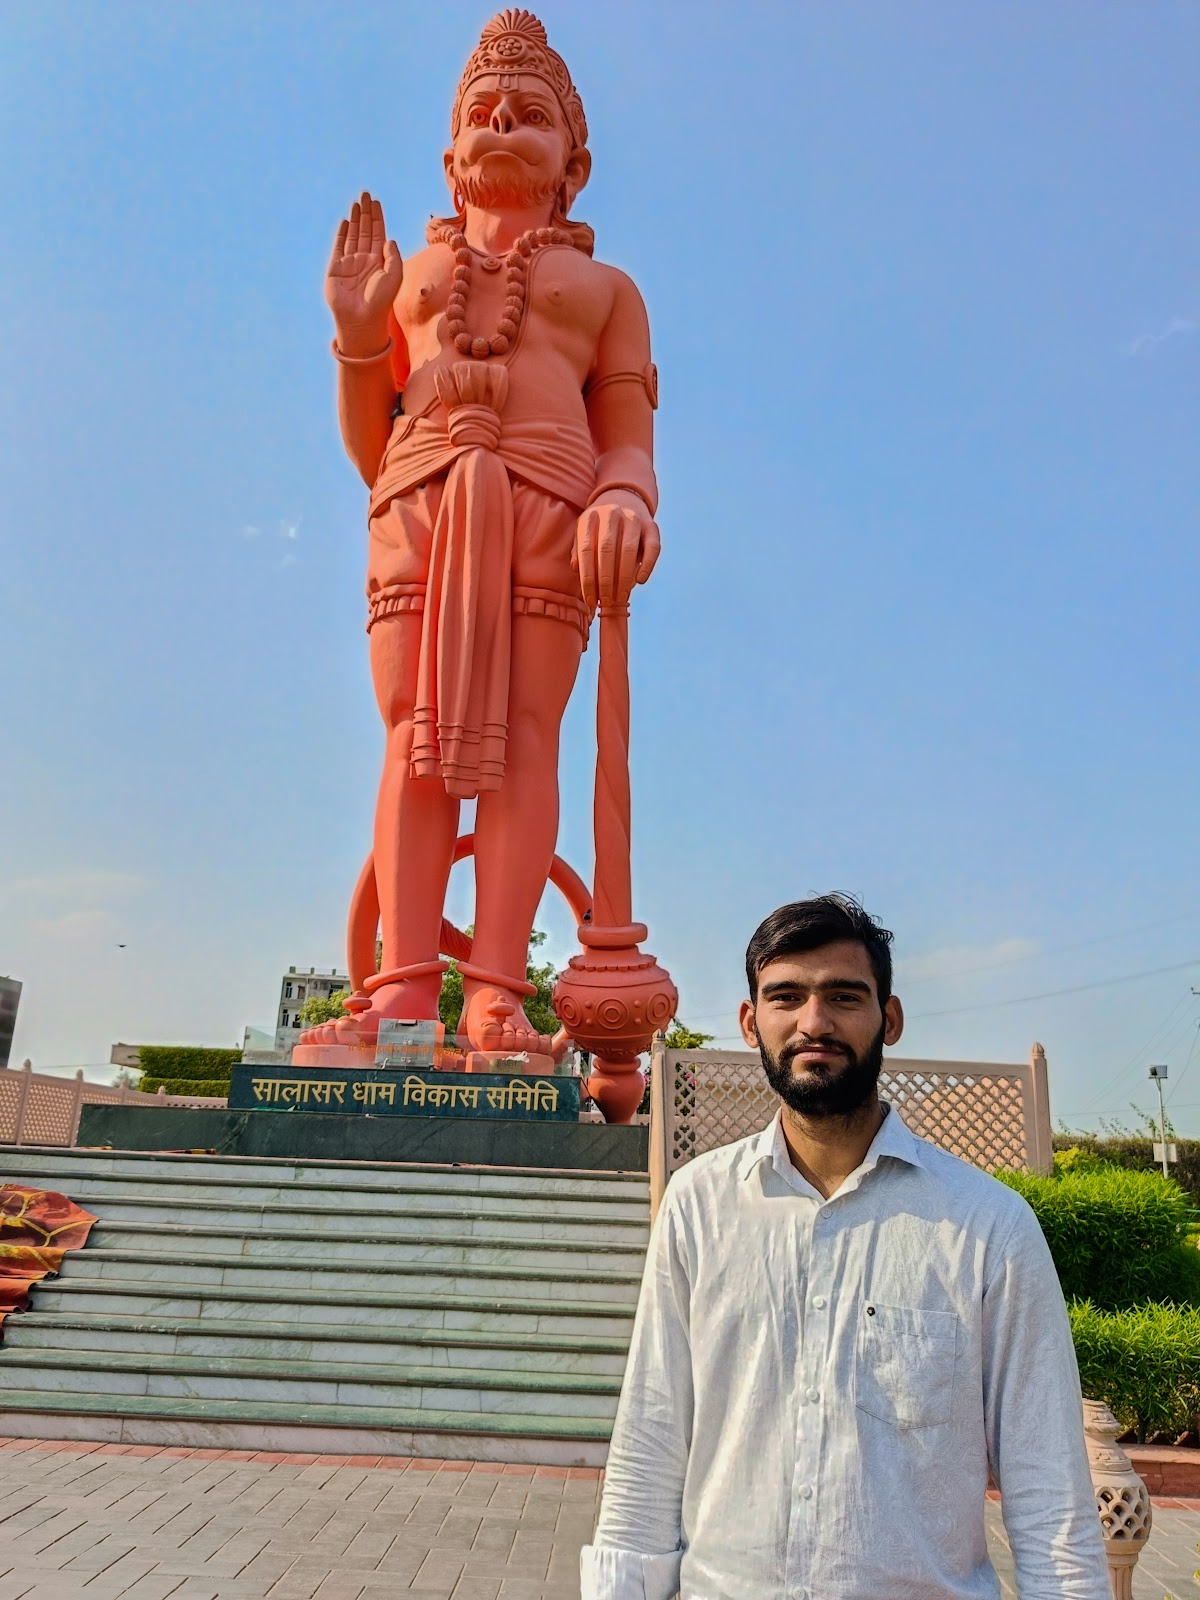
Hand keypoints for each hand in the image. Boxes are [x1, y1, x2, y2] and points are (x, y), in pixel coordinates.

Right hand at [325, 190, 402, 351]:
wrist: (361, 319)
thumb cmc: (381, 302)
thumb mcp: (394, 277)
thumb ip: (393, 256)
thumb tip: (389, 238)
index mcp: (379, 261)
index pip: (378, 234)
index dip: (377, 218)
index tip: (376, 202)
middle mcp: (365, 260)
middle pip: (365, 230)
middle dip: (365, 212)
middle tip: (365, 194)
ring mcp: (350, 263)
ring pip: (353, 235)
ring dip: (354, 218)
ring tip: (356, 202)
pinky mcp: (336, 268)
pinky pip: (339, 247)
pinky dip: (342, 233)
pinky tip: (346, 221)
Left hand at [573, 490, 660, 610]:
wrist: (624, 500)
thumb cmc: (600, 528)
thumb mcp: (584, 533)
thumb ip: (578, 550)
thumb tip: (576, 568)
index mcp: (590, 517)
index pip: (586, 551)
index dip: (587, 579)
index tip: (590, 600)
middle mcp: (612, 514)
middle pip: (607, 551)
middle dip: (606, 581)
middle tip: (606, 602)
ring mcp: (633, 518)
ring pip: (628, 550)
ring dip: (624, 578)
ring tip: (621, 597)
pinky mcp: (651, 525)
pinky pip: (652, 548)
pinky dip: (647, 566)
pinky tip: (640, 581)